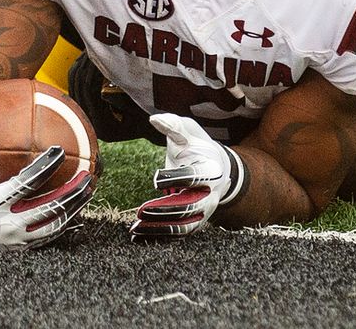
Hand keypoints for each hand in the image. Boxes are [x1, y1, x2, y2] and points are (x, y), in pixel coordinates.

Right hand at [0, 106, 93, 253]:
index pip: (25, 184)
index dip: (44, 167)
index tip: (59, 150)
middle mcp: (5, 224)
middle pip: (47, 210)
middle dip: (70, 194)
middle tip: (87, 175)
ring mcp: (13, 240)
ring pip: (52, 227)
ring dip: (73, 209)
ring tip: (88, 192)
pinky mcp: (17, 248)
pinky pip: (46, 237)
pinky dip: (63, 224)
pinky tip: (76, 210)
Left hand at [130, 113, 247, 239]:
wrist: (218, 169)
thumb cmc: (198, 147)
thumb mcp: (189, 132)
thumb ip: (174, 125)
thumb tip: (154, 119)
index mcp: (212, 169)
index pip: (196, 177)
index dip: (177, 178)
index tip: (155, 178)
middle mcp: (211, 194)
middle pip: (191, 207)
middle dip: (166, 210)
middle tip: (143, 210)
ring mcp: (204, 211)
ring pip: (184, 225)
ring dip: (160, 228)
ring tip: (137, 228)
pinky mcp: (195, 222)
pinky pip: (178, 233)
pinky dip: (159, 236)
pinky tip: (139, 235)